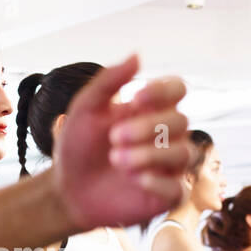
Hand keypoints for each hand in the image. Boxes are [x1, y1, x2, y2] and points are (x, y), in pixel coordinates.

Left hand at [49, 55, 191, 231]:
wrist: (66, 189)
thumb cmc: (77, 147)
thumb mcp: (85, 109)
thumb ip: (108, 81)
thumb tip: (137, 55)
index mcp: (149, 109)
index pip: (177, 89)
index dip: (164, 91)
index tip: (136, 99)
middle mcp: (165, 135)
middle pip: (181, 121)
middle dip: (148, 127)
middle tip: (114, 137)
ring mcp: (168, 165)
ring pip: (183, 152)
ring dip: (149, 154)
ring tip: (116, 159)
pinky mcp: (166, 194)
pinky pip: (179, 187)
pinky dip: (159, 181)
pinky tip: (135, 179)